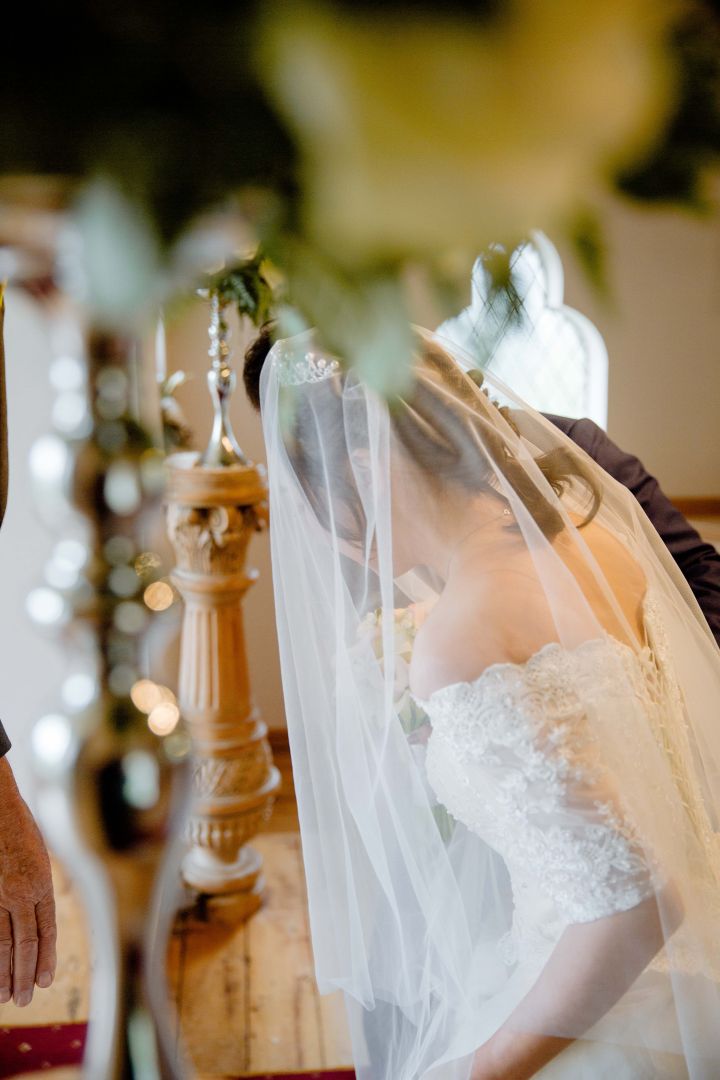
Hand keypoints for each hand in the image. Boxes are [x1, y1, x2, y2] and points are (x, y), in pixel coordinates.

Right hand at [0, 758, 55, 1006]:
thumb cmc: (15, 826)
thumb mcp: (36, 854)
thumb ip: (36, 882)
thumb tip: (35, 907)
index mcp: (41, 883)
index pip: (47, 929)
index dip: (46, 957)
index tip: (44, 981)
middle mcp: (22, 893)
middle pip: (25, 943)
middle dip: (25, 974)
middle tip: (23, 1000)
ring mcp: (0, 896)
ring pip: (3, 943)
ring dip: (4, 972)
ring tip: (5, 996)